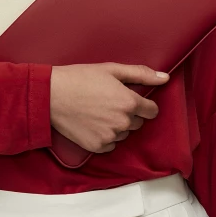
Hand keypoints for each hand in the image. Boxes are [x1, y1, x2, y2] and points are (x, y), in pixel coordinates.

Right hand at [49, 62, 168, 153]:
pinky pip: (110, 144)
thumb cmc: (79, 78)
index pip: (152, 111)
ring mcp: (110, 136)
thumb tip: (165, 77)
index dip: (142, 104)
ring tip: (97, 112)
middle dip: (128, 114)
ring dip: (116, 126)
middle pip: (137, 123)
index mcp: (130, 103)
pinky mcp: (97, 146)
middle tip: (108, 103)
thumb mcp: (112, 70)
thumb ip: (141, 74)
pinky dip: (104, 136)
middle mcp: (123, 122)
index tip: (130, 100)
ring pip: (123, 134)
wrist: (50, 95)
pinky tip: (91, 123)